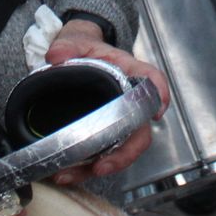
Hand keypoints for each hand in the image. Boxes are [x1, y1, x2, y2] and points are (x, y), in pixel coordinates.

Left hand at [44, 19, 169, 187]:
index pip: (151, 80)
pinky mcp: (102, 134)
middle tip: (102, 166)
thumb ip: (67, 45)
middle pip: (140, 131)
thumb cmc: (83, 48)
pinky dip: (84, 169)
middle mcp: (128, 101)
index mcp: (128, 71)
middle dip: (124, 154)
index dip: (159, 95)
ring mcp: (117, 120)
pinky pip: (100, 156)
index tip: (158, 110)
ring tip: (70, 175)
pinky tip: (64, 174)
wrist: (73, 57)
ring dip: (100, 167)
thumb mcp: (75, 40)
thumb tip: (56, 56)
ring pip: (120, 151)